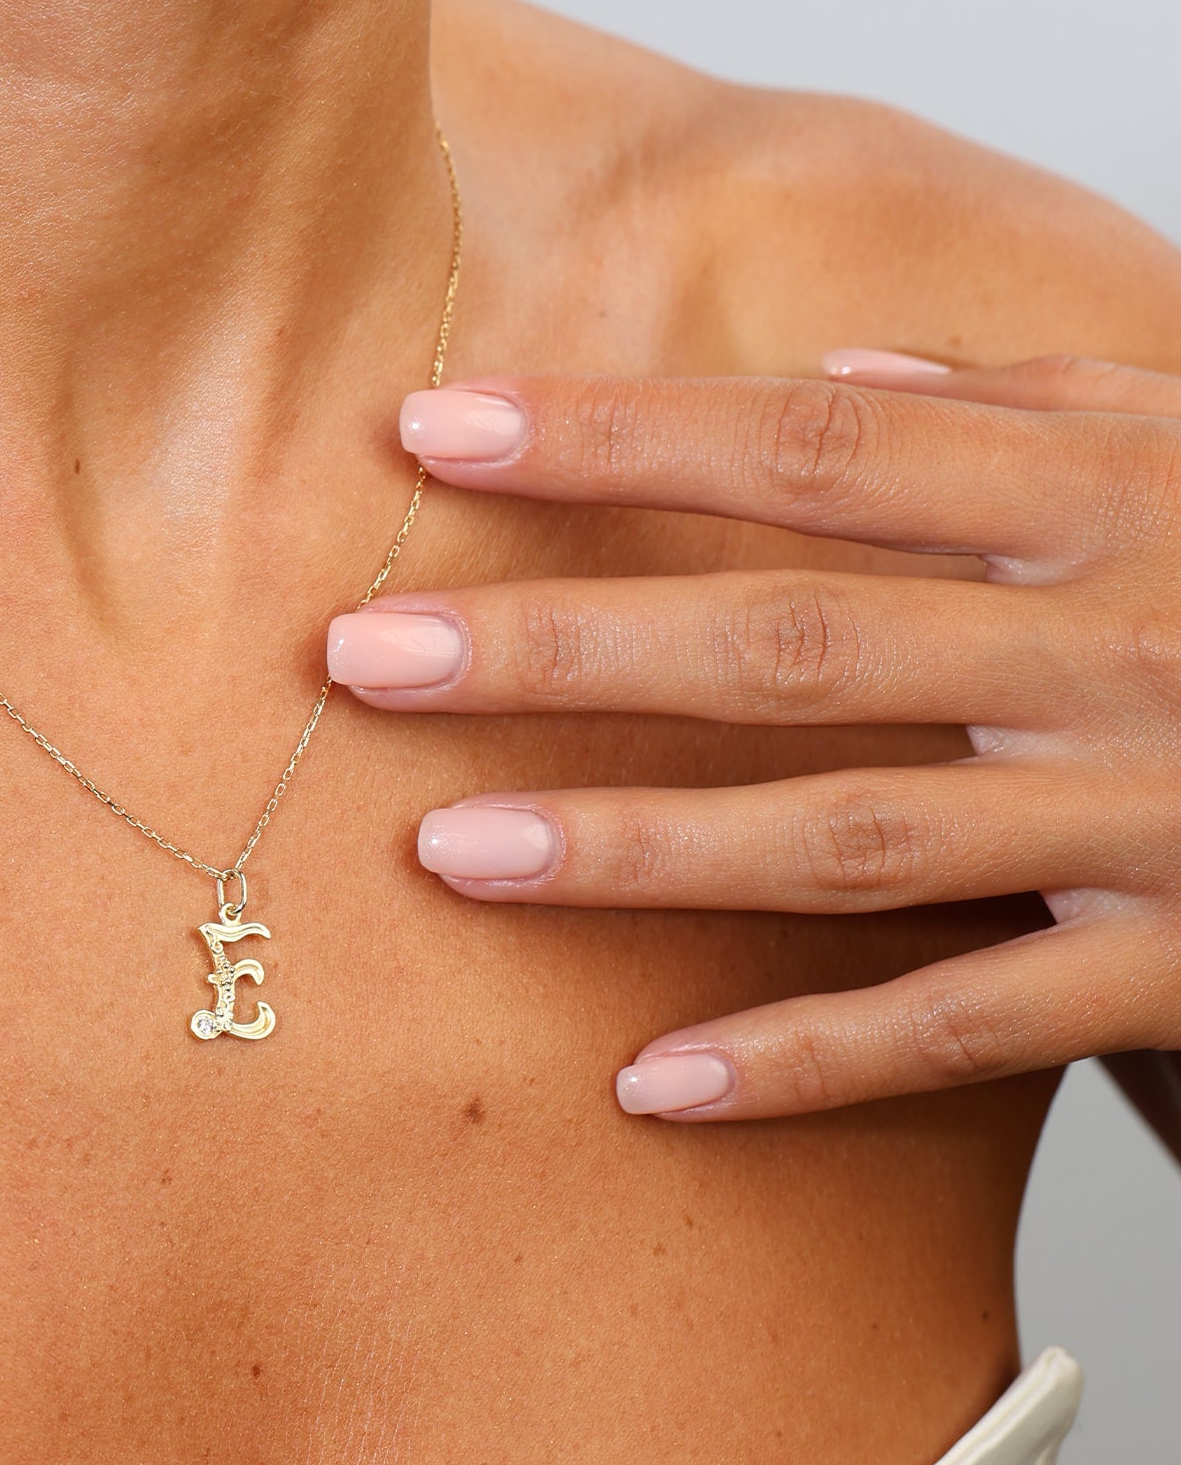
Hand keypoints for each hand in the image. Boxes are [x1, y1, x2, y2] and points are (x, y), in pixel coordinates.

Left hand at [326, 355, 1180, 1120]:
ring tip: (450, 859)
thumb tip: (839, 380)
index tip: (435, 430)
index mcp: (1109, 493)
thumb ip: (1030, 407)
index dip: (617, 437)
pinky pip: (975, 1028)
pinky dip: (813, 1060)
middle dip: (564, 649)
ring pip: (852, 837)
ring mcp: (1150, 809)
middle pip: (791, 639)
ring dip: (640, 851)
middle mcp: (1114, 638)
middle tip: (363, 660)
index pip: (813, 450)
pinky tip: (650, 1084)